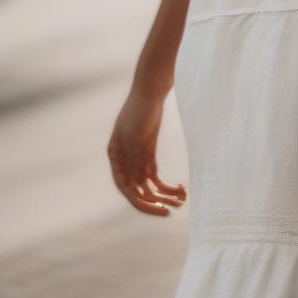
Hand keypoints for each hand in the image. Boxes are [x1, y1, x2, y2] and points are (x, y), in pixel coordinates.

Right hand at [107, 86, 186, 216]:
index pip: (125, 187)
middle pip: (137, 189)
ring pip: (148, 185)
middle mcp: (124, 160)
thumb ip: (135, 158)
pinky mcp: (149, 151)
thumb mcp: (137, 134)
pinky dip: (167, 184)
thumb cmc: (141, 108)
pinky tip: (180, 188)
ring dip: (164, 194)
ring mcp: (137, 156)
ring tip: (182, 199)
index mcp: (115, 156)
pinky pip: (155, 175)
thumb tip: (137, 185)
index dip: (140, 202)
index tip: (158, 208)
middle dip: (154, 201)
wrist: (152, 88)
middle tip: (171, 209)